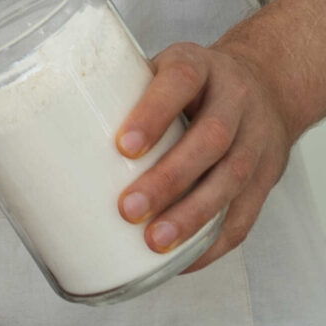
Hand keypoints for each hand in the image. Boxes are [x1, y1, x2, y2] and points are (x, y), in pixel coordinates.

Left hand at [111, 39, 296, 268]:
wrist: (267, 85)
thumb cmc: (194, 85)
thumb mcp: (163, 70)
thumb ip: (124, 95)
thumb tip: (56, 140)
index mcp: (201, 66)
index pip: (181, 80)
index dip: (153, 113)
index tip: (123, 147)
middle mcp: (236, 99)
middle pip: (211, 138)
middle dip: (169, 178)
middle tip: (128, 209)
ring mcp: (258, 138)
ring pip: (233, 178)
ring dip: (193, 215)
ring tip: (155, 240)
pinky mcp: (269, 175)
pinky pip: (247, 212)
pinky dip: (215, 240)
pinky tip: (185, 258)